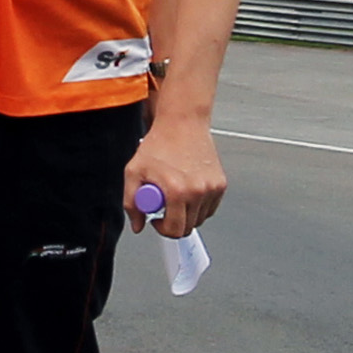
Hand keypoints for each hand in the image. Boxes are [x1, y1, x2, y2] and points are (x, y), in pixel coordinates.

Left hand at [127, 114, 224, 233]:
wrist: (183, 122)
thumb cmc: (159, 143)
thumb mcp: (133, 171)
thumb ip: (131, 202)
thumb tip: (138, 225)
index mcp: (177, 191)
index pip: (174, 230)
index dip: (162, 229)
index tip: (157, 219)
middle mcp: (198, 191)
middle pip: (188, 228)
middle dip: (174, 222)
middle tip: (165, 205)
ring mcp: (212, 188)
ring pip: (200, 218)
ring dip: (187, 214)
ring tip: (176, 194)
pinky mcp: (221, 184)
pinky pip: (210, 207)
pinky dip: (200, 205)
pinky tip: (189, 189)